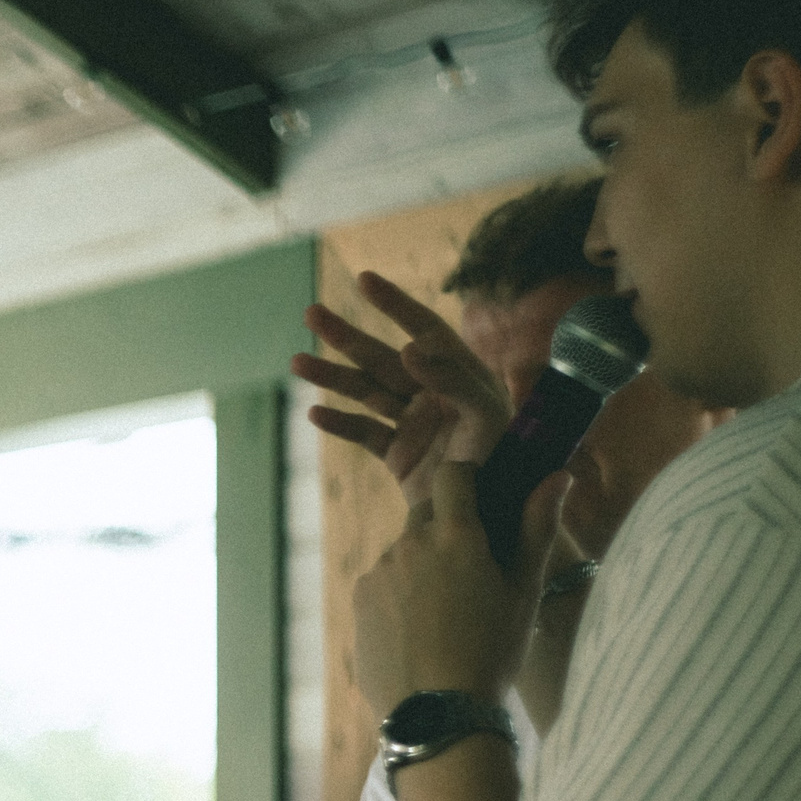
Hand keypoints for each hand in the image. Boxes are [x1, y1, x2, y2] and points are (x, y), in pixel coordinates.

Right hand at [292, 272, 513, 506]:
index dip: (396, 304)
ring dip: (332, 376)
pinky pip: (364, 434)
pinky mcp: (400, 456)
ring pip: (366, 393)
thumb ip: (453, 380)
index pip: (426, 329)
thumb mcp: (486, 416)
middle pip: (384, 358)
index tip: (365, 280)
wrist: (491, 520)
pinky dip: (340, 425)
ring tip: (297, 362)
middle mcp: (436, 395)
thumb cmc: (503, 464)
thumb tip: (410, 347)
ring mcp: (415, 425)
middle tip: (311, 313)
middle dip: (347, 336)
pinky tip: (315, 413)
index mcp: (462, 377)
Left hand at [351, 460, 568, 716]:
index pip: (453, 474)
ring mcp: (377, 573)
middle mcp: (407, 545)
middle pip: (425, 513)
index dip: (469, 478)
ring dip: (422, 564)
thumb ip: (538, 528)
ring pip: (403, 551)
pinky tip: (421, 631)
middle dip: (447, 526)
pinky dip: (399, 594)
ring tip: (448, 611)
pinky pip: (382, 583)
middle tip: (473, 566)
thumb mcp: (524, 591)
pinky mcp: (358, 601)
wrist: (438, 713)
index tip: (483, 496)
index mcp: (453, 535)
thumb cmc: (492, 651)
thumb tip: (557, 476)